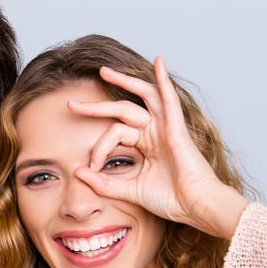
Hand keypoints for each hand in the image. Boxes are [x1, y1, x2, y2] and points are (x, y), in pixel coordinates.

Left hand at [69, 57, 248, 238]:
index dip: (99, 149)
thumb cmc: (170, 199)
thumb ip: (103, 183)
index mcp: (145, 144)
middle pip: (121, 110)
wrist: (194, 206)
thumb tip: (78, 172)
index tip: (92, 167)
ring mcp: (166, 127)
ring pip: (143, 96)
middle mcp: (154, 132)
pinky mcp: (176, 127)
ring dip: (124, 81)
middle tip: (72, 104)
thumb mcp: (129, 190)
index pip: (113, 135)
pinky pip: (169, 98)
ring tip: (104, 72)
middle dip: (96, 107)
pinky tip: (159, 62)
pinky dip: (164, 79)